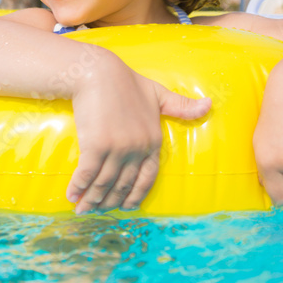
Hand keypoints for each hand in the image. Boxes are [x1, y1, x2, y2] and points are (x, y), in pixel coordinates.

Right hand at [67, 64, 210, 213]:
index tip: (126, 207)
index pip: (148, 178)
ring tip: (83, 209)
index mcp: (153, 140)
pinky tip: (72, 196)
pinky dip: (79, 188)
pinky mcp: (95, 145)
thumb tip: (210, 105)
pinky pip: (87, 175)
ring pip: (104, 184)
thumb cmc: (126, 82)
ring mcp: (117, 149)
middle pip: (123, 185)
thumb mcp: (157, 93)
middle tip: (98, 211)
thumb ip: (180, 106)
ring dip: (93, 200)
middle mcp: (138, 148)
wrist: (97, 72)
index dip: (135, 196)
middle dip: (110, 202)